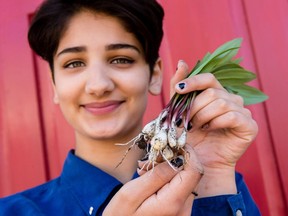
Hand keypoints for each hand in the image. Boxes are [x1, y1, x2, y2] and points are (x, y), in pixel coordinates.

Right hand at [103, 145, 202, 215]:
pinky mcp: (178, 211)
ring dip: (167, 170)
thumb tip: (177, 158)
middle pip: (190, 174)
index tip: (172, 144)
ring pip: (184, 180)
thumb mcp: (132, 193)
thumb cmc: (120, 215)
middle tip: (148, 162)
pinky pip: (178, 189)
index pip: (194, 171)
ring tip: (144, 173)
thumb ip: (156, 175)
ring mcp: (182, 212)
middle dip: (173, 161)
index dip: (187, 153)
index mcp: (173, 203)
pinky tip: (149, 182)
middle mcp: (184, 209)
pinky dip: (166, 180)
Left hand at [170, 60, 257, 196]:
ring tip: (196, 127)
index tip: (179, 90)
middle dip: (194, 107)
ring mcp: (242, 112)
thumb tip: (182, 62)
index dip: (193, 81)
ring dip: (203, 116)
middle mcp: (231, 99)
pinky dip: (217, 123)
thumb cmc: (190, 137)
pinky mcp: (249, 126)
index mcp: (216, 94)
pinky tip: (210, 130)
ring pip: (221, 103)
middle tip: (186, 122)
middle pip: (212, 92)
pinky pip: (233, 116)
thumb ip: (180, 88)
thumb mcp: (180, 110)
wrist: (200, 162)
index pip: (208, 78)